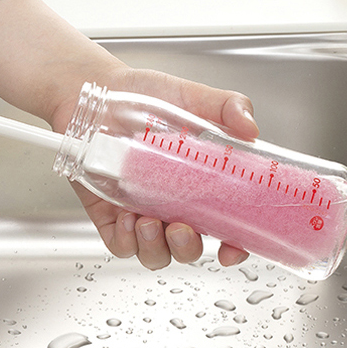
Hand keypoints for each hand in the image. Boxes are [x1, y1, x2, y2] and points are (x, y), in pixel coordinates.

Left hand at [0, 0, 256, 269]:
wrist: (97, 93)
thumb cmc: (145, 97)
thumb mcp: (194, 97)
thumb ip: (230, 108)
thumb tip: (250, 128)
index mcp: (202, 186)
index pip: (227, 228)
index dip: (234, 245)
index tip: (231, 247)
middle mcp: (174, 205)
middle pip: (189, 249)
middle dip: (188, 248)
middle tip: (181, 228)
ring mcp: (141, 213)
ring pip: (156, 254)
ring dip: (156, 247)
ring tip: (148, 221)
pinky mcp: (110, 216)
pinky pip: (121, 245)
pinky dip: (126, 240)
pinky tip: (126, 217)